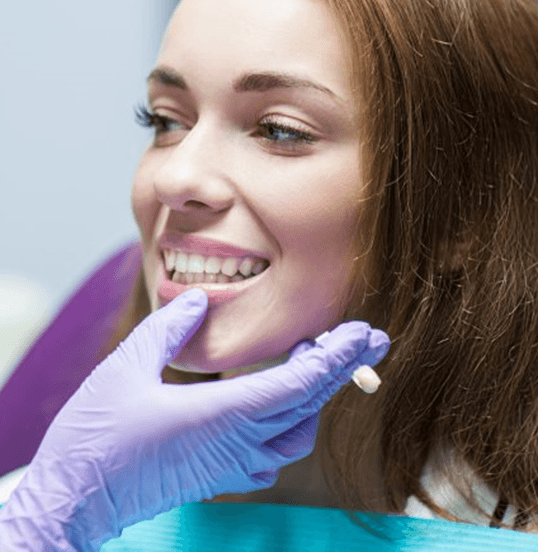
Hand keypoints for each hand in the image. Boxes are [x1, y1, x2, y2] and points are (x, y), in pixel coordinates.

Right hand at [0, 288, 388, 550]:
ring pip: (297, 434)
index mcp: (221, 414)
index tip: (362, 333)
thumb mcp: (127, 366)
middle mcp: (236, 444)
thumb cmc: (96, 435)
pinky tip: (280, 405)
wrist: (75, 499)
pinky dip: (290, 423)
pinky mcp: (220, 477)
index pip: (298, 385)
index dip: (335, 357)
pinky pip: (274, 453)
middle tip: (367, 337)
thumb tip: (199, 299)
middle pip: (307, 405)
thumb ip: (169, 328)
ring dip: (316, 396)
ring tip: (315, 361)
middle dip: (341, 368)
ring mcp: (231, 466)